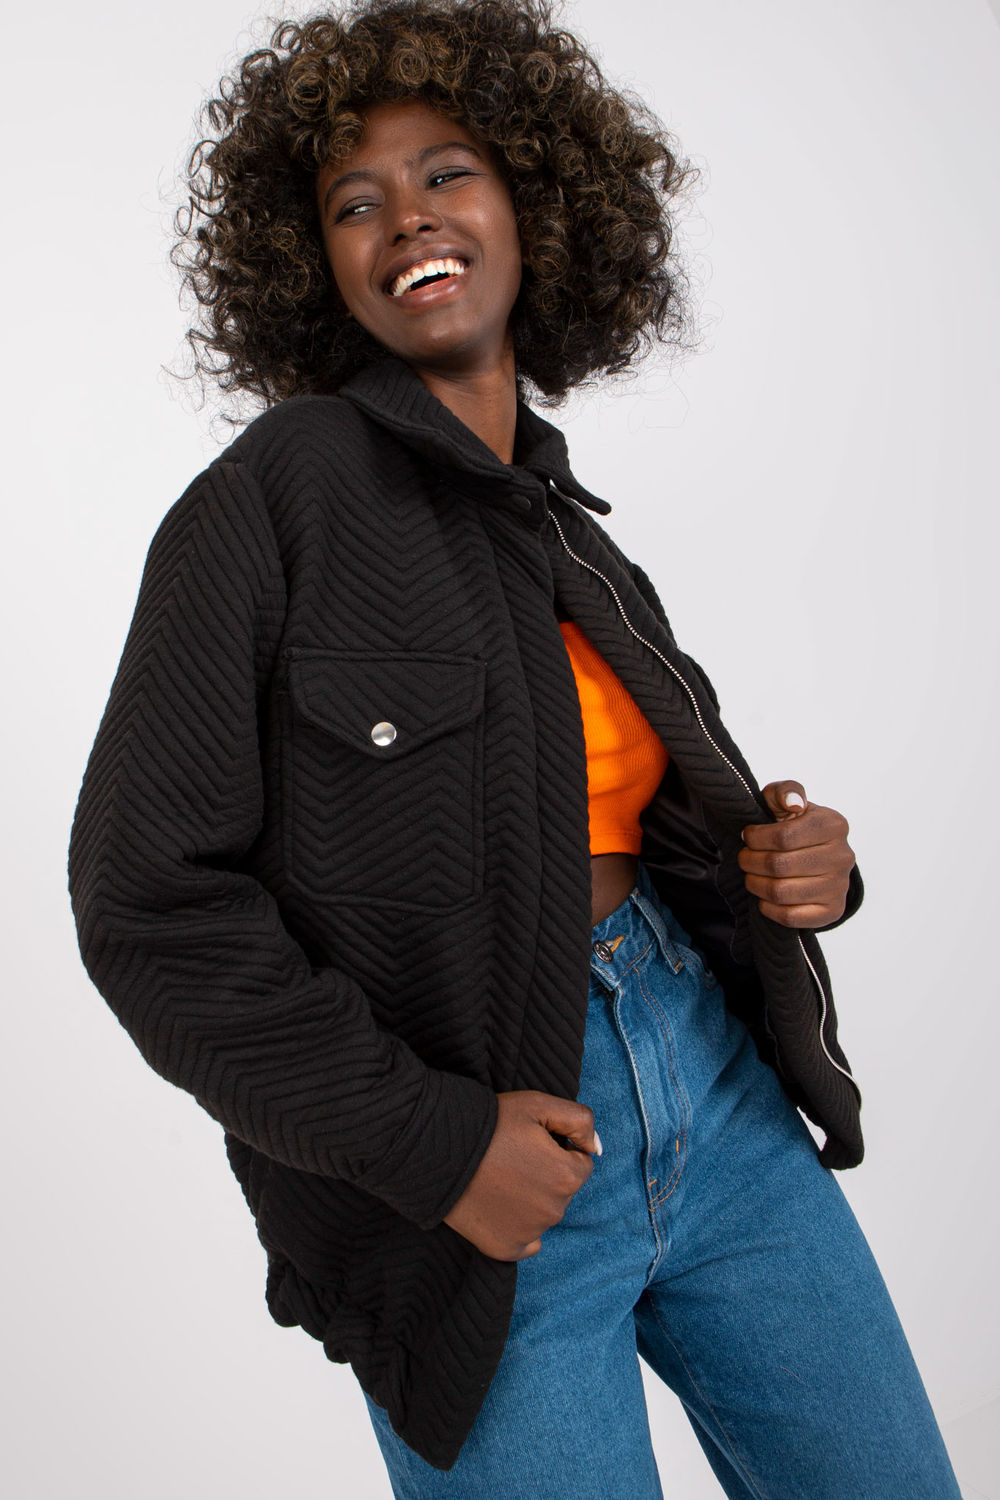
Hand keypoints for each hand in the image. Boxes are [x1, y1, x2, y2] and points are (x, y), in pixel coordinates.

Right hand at [443, 1090, 600, 1261]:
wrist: (438, 1149)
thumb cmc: (491, 1124)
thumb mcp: (539, 1104)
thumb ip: (579, 1120)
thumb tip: (596, 1148)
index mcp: (567, 1176)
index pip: (580, 1163)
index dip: (557, 1148)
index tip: (530, 1141)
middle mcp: (555, 1211)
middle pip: (562, 1189)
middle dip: (546, 1173)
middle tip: (512, 1157)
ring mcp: (530, 1234)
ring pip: (544, 1212)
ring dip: (531, 1197)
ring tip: (500, 1176)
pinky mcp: (506, 1249)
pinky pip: (528, 1242)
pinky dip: (519, 1226)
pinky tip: (499, 1206)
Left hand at [738, 781, 854, 928]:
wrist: (819, 857)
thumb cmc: (795, 825)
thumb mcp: (787, 802)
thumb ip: (785, 791)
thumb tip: (793, 804)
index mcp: (833, 824)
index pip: (783, 836)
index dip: (756, 838)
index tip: (747, 836)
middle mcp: (842, 856)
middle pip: (779, 865)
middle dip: (750, 862)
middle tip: (744, 858)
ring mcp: (839, 885)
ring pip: (781, 892)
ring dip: (755, 884)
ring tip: (751, 875)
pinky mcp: (832, 910)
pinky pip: (791, 916)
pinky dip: (769, 907)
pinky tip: (765, 896)